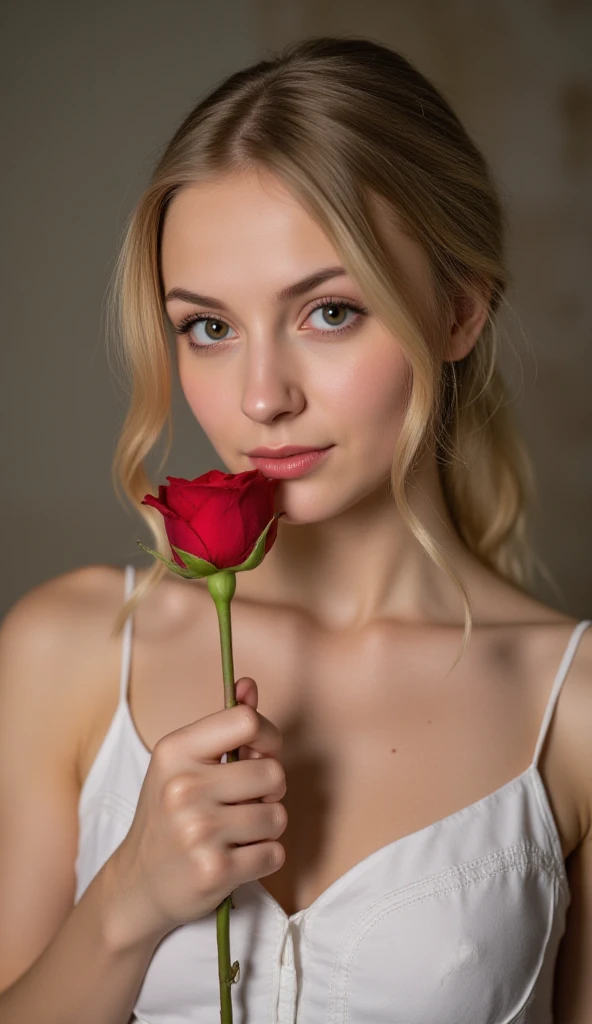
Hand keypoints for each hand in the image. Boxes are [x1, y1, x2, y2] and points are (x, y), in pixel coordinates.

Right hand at [105, 677, 286, 945]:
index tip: (260, 753)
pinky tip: (234, 858)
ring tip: (235, 832)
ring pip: (277, 816)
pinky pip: (274, 853)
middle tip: (242, 802)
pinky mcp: (213, 871)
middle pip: (273, 773)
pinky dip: (263, 857)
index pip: (246, 721)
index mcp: (175, 751)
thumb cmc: (168, 816)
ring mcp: (197, 832)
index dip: (268, 737)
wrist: (137, 884)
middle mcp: (183, 788)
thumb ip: (223, 725)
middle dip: (269, 791)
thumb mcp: (184, 763)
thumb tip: (248, 684)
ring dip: (265, 827)